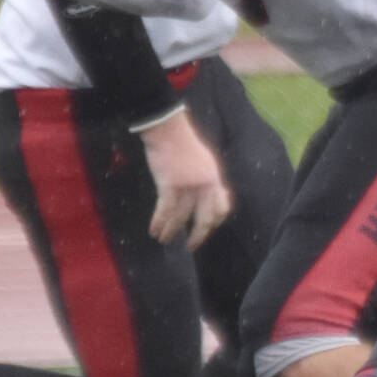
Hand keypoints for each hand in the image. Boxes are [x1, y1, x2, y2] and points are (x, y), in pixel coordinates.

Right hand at [138, 108, 233, 245]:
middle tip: (191, 246)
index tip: (206, 229)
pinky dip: (159, 222)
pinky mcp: (170, 184)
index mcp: (215, 177)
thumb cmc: (182, 142)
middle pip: (206, 218)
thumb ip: (207, 177)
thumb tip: (210, 192)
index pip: (222, 207)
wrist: (168, 129)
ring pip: (181, 217)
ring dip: (172, 231)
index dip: (216, 221)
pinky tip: (154, 230)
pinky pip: (165, 210)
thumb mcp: (203, 160)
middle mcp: (205, 184)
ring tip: (164, 240)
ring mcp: (188, 185)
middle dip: (198, 235)